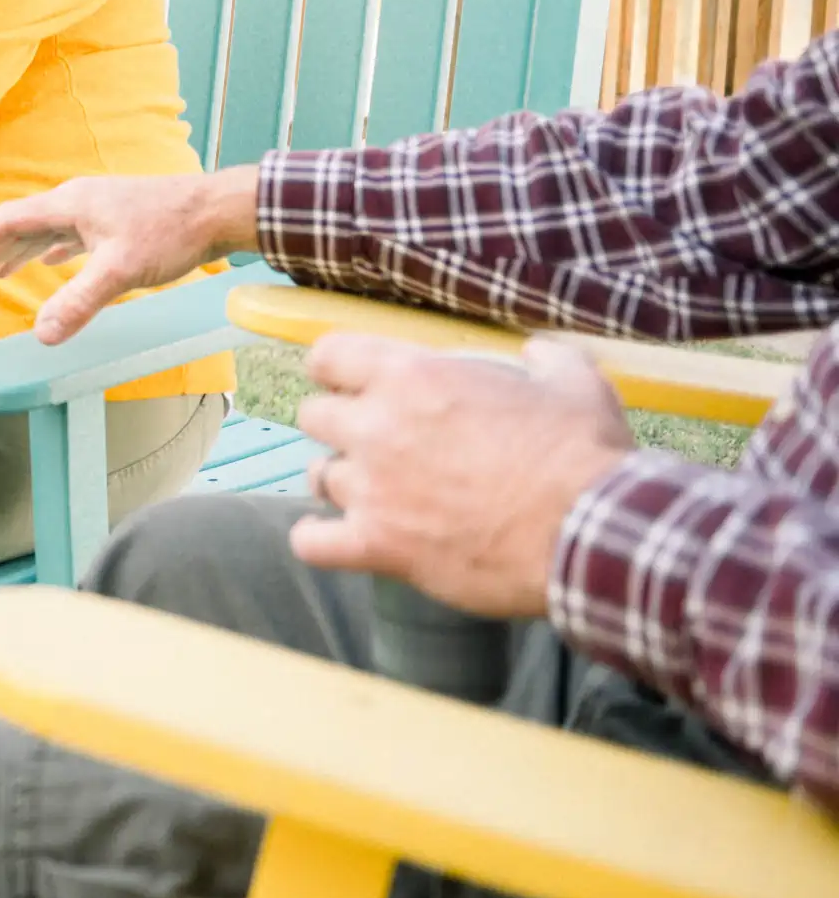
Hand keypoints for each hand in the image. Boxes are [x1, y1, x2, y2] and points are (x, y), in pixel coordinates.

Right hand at [0, 168, 260, 344]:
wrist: (216, 210)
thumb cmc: (169, 232)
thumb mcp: (119, 272)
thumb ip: (78, 303)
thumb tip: (42, 336)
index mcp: (70, 205)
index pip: (10, 220)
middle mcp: (79, 201)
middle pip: (24, 224)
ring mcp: (98, 208)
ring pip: (48, 229)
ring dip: (22, 250)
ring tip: (1, 272)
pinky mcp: (117, 218)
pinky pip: (72, 232)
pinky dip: (53, 248)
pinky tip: (53, 260)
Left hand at [290, 335, 635, 618]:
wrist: (587, 531)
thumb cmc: (582, 453)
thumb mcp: (574, 382)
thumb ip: (545, 358)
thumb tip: (536, 351)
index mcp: (413, 377)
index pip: (329, 356)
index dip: (338, 370)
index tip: (354, 383)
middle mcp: (378, 427)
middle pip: (314, 415)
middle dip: (338, 425)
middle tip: (373, 440)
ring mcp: (371, 489)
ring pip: (316, 476)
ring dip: (338, 480)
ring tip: (368, 491)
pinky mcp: (377, 545)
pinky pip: (311, 543)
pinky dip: (316, 540)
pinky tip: (336, 538)